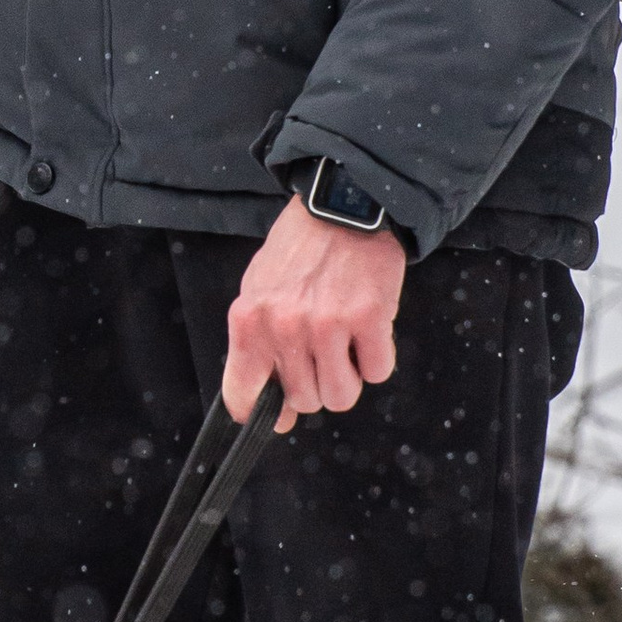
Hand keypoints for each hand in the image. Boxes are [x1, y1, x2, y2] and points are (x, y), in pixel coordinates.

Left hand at [222, 192, 404, 427]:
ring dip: (349, 377)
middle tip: (324, 351)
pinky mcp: (369, 318)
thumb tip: (274, 408)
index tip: (274, 416)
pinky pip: (378, 372)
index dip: (261, 414)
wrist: (343, 205)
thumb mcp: (260, 290)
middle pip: (305, 401)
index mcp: (249, 321)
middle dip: (318, 383)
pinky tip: (369, 329)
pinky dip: (378, 357)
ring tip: (347, 342)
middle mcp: (285, 327)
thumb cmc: (301, 247)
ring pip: (342, 396)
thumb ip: (260, 346)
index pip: (244, 395)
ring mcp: (327, 324)